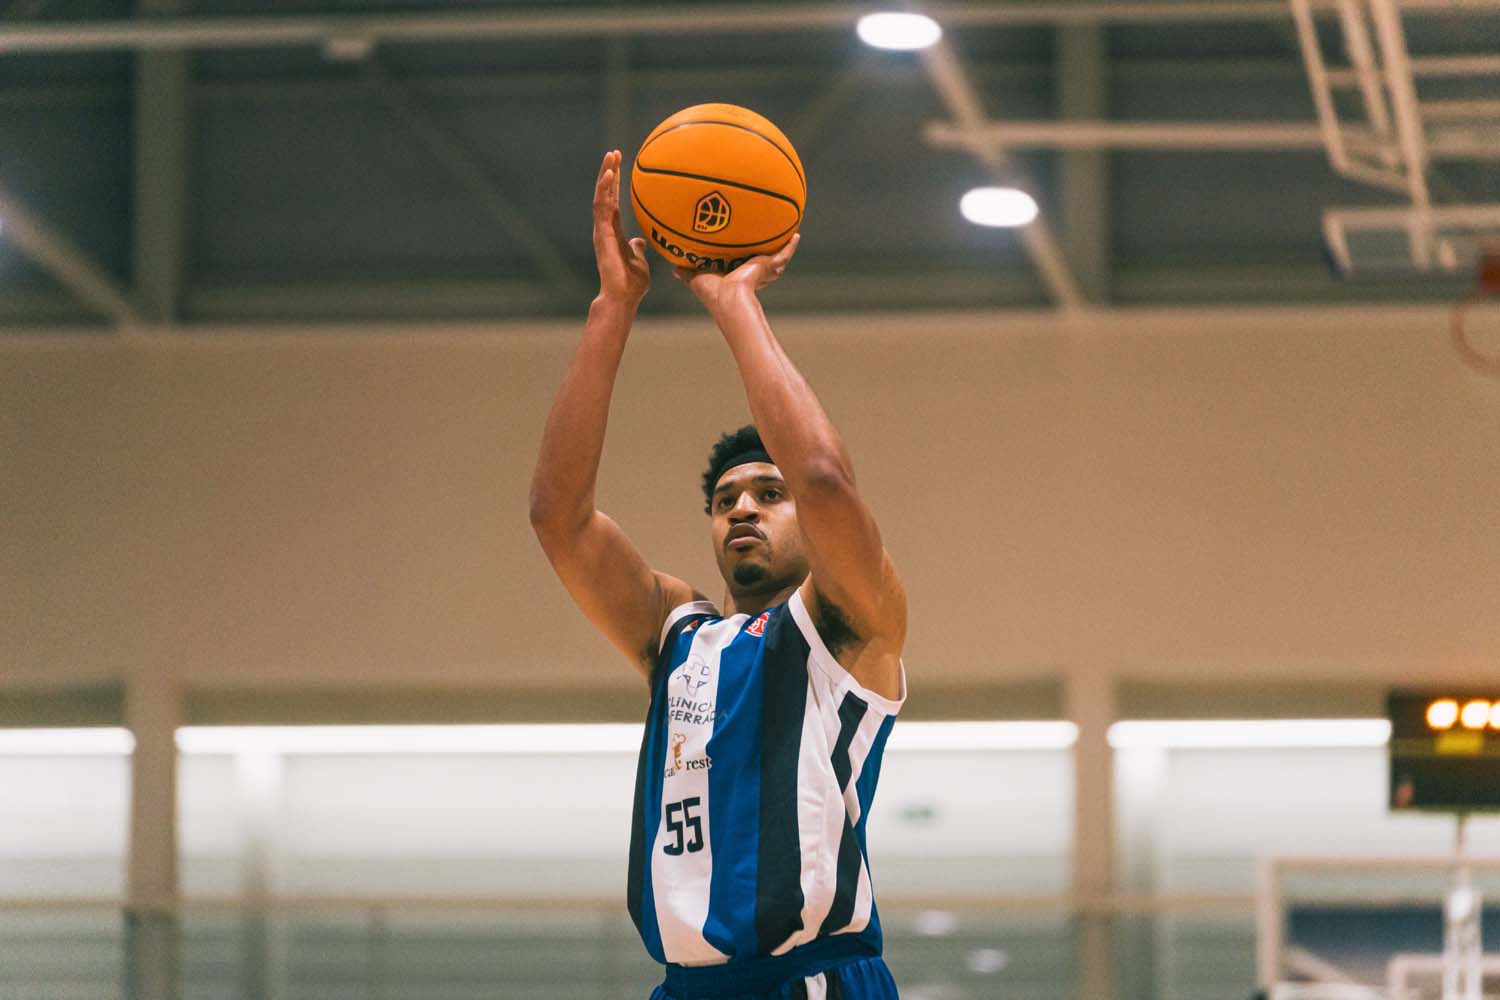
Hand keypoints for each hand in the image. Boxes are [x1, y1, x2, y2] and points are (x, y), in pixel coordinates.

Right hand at [593, 150, 649, 303]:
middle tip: (614, 152)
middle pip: (606, 193)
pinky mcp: (602, 233)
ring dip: (606, 174)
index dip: (616, 182)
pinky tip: (610, 174)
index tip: (620, 164)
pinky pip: (602, 207)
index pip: (614, 200)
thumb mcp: (639, 259)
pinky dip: (605, 189)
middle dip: (609, 171)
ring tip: (611, 156)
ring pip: (601, 196)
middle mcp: (605, 226)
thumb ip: (637, 247)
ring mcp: (602, 229)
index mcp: (615, 230)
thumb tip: (641, 240)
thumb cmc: (632, 283)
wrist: (623, 296)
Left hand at [674, 234, 800, 312]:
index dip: (741, 260)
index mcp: (735, 277)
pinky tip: (795, 235)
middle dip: (765, 255)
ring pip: (775, 259)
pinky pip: (783, 253)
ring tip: (788, 236)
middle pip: (761, 263)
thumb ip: (687, 272)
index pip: (741, 267)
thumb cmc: (712, 293)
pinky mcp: (769, 266)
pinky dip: (789, 246)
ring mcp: (762, 270)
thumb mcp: (696, 278)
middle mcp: (750, 274)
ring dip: (781, 249)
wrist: (729, 298)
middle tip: (767, 243)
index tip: (740, 252)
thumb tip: (674, 268)